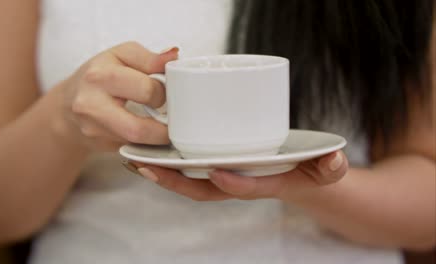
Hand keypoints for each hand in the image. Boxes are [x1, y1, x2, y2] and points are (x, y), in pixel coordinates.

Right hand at [54, 42, 177, 150]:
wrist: (67, 106)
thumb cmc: (99, 77)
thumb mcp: (121, 56)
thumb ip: (150, 58)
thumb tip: (173, 56)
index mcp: (99, 76)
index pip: (146, 90)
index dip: (164, 92)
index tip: (166, 92)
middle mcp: (90, 105)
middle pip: (139, 127)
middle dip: (163, 123)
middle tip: (168, 113)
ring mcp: (93, 130)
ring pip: (137, 143)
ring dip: (158, 137)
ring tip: (164, 125)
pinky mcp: (99, 145)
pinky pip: (134, 149)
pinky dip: (148, 143)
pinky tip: (150, 133)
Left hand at [134, 151, 347, 201]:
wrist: (300, 174)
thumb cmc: (308, 170)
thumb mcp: (325, 168)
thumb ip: (330, 166)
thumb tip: (334, 161)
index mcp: (261, 184)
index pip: (244, 188)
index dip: (232, 183)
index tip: (215, 170)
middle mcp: (236, 183)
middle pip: (202, 189)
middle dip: (174, 180)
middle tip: (145, 166)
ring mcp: (224, 176)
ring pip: (188, 180)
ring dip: (162, 171)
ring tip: (134, 157)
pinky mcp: (217, 164)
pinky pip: (188, 167)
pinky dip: (168, 161)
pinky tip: (149, 148)